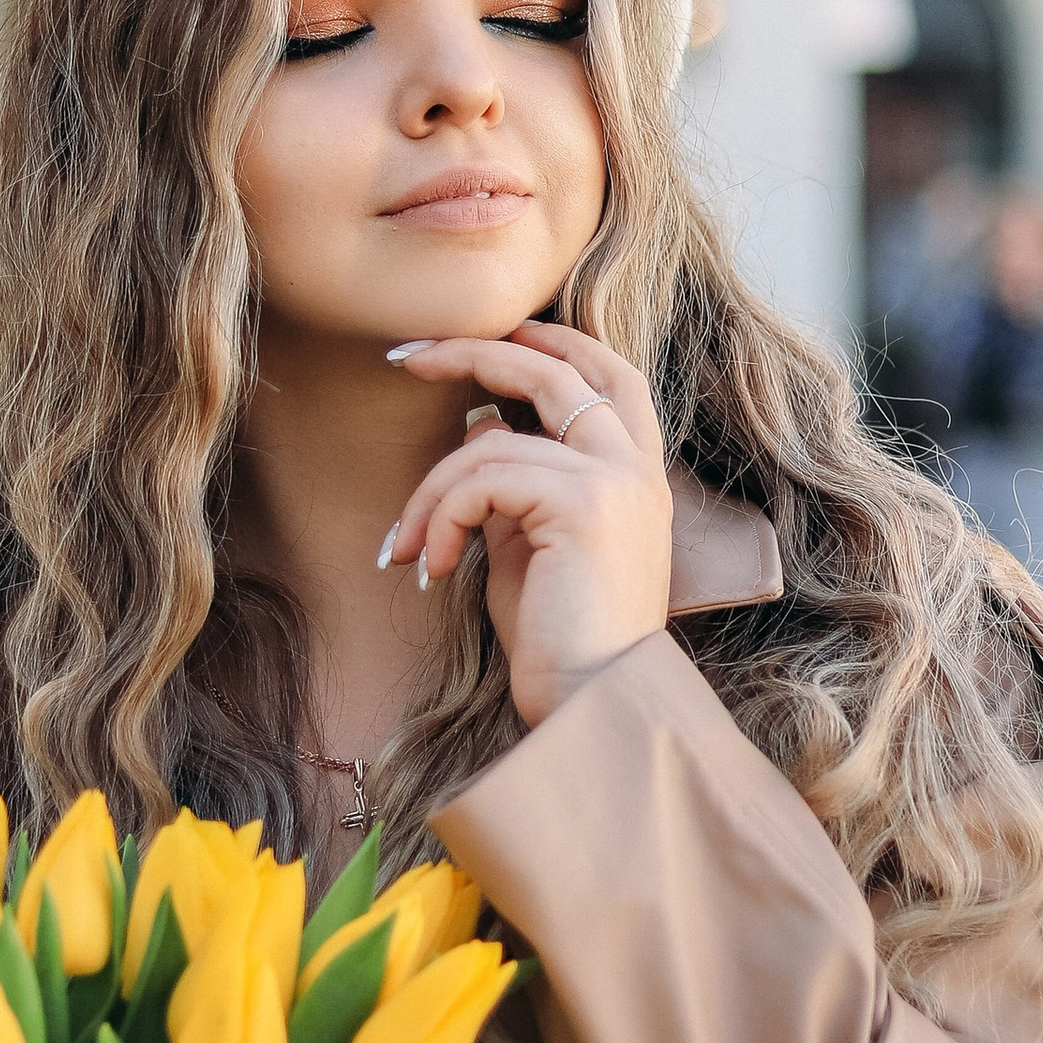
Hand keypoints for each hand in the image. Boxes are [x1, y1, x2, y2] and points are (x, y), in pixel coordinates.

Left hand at [383, 324, 671, 724]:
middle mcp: (636, 467)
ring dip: (430, 490)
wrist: (589, 704)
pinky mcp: (583, 504)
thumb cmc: (557, 638)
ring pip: (493, 441)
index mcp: (636, 474)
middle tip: (408, 357)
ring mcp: (616, 481)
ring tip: (406, 546)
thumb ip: (516, 485)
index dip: (550, 340)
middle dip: (475, 352)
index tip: (481, 338)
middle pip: (556, 368)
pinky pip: (483, 478)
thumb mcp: (530, 544)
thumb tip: (477, 432)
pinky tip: (431, 565)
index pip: (607, 373)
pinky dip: (440, 516)